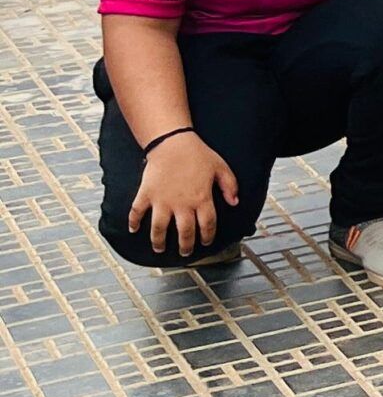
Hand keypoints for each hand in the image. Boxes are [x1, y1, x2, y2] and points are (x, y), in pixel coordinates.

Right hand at [130, 132, 237, 256]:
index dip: (208, 236)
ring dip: (158, 241)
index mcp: (202, 198)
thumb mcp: (221, 167)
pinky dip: (132, 222)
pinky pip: (136, 212)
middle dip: (186, 246)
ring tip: (160, 249)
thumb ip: (230, 186)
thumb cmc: (198, 154)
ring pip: (159, 229)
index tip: (206, 242)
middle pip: (184, 232)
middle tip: (185, 253)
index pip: (207, 225)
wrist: (173, 142)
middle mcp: (181, 204)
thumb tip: (235, 203)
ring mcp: (162, 201)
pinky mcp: (146, 194)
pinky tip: (133, 230)